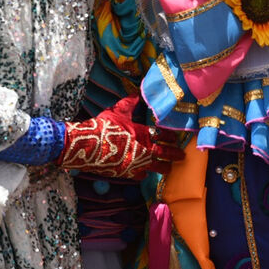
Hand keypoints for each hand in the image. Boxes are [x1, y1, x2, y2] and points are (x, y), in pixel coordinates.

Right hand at [58, 95, 183, 178]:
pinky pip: (138, 176)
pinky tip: (145, 175)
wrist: (86, 145)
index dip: (170, 136)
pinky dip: (143, 175)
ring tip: (169, 169)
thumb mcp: (118, 111)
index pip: (162, 135)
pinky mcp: (125, 173)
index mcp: (143, 133)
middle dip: (174, 154)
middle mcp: (142, 149)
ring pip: (154, 167)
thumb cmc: (103, 126)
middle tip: (182, 156)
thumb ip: (131, 103)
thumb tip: (138, 92)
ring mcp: (135, 163)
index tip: (175, 137)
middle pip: (164, 153)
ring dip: (164, 167)